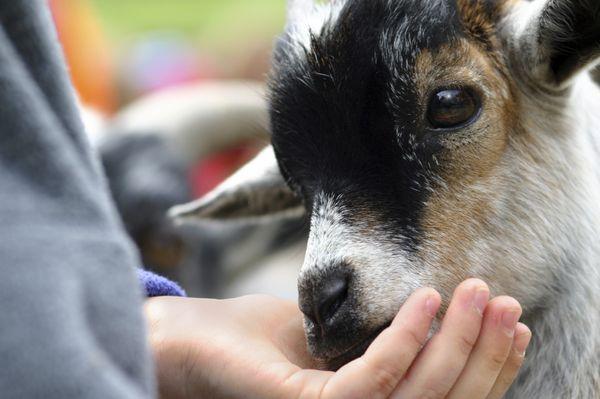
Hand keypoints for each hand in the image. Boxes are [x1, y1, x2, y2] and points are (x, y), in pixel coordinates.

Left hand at [144, 279, 530, 398]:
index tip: (508, 322)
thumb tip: (434, 322)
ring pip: (417, 397)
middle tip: (506, 303)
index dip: (482, 368)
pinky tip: (427, 297)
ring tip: (479, 292)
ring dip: (457, 343)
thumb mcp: (326, 341)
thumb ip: (373, 344)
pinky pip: (371, 381)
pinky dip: (406, 340)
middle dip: (483, 356)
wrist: (181, 342)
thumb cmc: (251, 342)